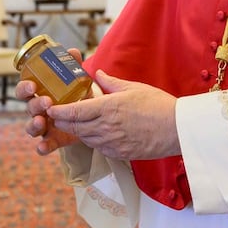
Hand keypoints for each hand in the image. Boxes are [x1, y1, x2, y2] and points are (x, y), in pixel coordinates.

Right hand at [16, 45, 86, 155]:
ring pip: (31, 127)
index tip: (33, 85)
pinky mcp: (53, 139)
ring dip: (33, 125)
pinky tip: (43, 147)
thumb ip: (73, 66)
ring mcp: (44, 125)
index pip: (23, 89)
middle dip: (34, 104)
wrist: (90, 116)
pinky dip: (42, 147)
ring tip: (41, 122)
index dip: (24, 87)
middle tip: (46, 102)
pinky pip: (43, 145)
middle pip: (28, 107)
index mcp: (39, 93)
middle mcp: (38, 109)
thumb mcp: (76, 80)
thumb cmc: (77, 94)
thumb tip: (72, 52)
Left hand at [46, 69, 179, 160]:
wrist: (177, 130)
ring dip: (78, 132)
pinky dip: (93, 141)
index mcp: (107, 108)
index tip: (50, 109)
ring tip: (76, 124)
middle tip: (56, 117)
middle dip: (63, 122)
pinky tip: (97, 134)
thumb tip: (97, 74)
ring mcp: (112, 143)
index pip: (74, 112)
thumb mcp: (133, 88)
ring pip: (85, 139)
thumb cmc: (158, 105)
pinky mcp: (119, 154)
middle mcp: (106, 128)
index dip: (58, 111)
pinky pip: (99, 148)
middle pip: (75, 128)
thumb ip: (111, 83)